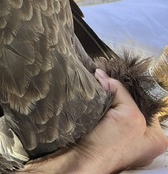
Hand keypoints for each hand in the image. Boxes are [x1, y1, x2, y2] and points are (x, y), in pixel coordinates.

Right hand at [24, 71, 167, 173]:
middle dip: (119, 90)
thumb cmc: (110, 147)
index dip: (134, 87)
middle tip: (107, 75)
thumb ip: (121, 90)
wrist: (80, 162)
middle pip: (131, 103)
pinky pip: (104, 112)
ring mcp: (122, 138)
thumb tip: (103, 76)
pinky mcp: (104, 135)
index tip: (120, 73)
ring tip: (98, 81)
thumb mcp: (128, 115)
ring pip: (115, 106)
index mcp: (155, 138)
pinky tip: (93, 93)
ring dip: (106, 95)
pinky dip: (98, 102)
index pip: (147, 102)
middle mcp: (141, 139)